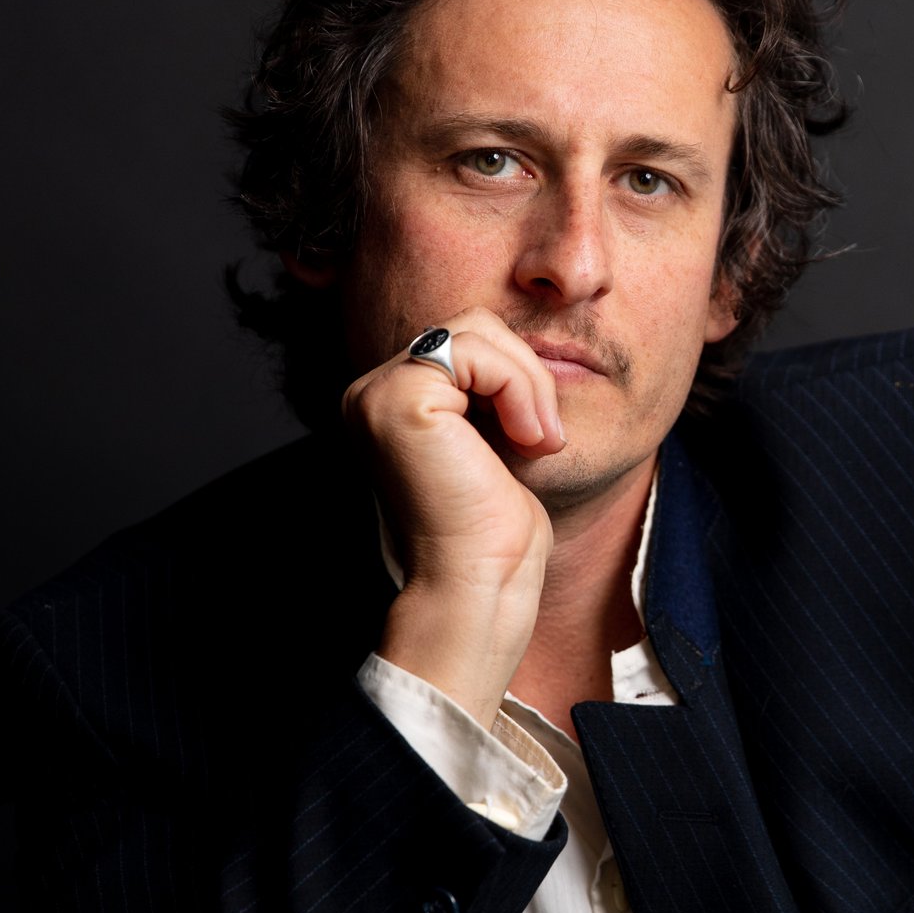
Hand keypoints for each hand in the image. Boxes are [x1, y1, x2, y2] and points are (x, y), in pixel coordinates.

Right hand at [343, 308, 566, 727]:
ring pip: (479, 331)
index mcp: (389, 402)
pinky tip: (527, 442)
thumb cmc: (492, 531)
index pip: (466, 340)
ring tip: (537, 442)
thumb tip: (521, 342)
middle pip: (473, 325)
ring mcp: (377, 394)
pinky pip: (478, 353)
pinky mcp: (399, 401)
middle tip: (544, 440)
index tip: (538, 438)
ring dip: (529, 384)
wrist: (477, 587)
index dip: (517, 377)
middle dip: (526, 375)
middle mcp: (370, 394)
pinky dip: (520, 389)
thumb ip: (490, 389)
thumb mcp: (494, 440)